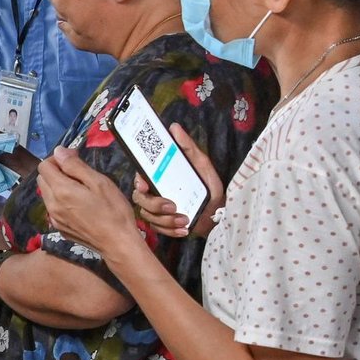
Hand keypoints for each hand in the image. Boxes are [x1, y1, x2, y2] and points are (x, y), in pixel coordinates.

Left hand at [37, 147, 146, 259]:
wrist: (117, 243)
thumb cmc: (113, 210)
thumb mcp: (99, 182)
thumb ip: (75, 166)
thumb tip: (59, 151)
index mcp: (60, 190)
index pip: (44, 166)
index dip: (57, 159)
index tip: (74, 160)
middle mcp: (51, 204)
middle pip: (42, 179)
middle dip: (55, 171)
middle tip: (77, 173)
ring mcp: (54, 218)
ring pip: (46, 194)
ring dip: (57, 186)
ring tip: (79, 188)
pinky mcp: (59, 228)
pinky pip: (53, 208)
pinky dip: (60, 200)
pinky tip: (78, 204)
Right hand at [132, 123, 224, 237]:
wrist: (220, 216)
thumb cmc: (209, 189)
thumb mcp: (201, 166)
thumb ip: (188, 147)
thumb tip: (174, 127)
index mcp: (160, 179)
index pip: (140, 179)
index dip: (138, 182)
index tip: (145, 185)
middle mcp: (155, 195)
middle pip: (140, 200)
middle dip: (155, 205)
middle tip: (173, 206)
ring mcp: (157, 212)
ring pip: (149, 217)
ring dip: (166, 220)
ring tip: (185, 221)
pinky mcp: (164, 227)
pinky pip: (159, 230)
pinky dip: (171, 231)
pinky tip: (185, 229)